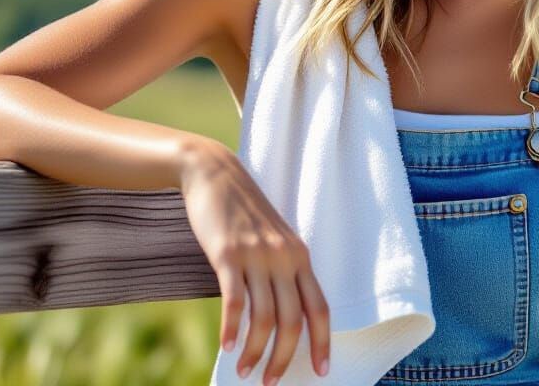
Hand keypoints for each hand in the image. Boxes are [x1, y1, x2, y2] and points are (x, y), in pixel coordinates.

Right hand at [178, 138, 330, 383]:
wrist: (216, 174)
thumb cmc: (244, 212)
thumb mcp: (274, 238)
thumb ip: (282, 270)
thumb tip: (284, 316)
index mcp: (299, 255)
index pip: (320, 307)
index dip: (322, 342)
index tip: (321, 371)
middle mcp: (284, 257)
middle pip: (293, 320)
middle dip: (283, 358)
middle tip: (270, 383)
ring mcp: (257, 255)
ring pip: (264, 318)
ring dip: (255, 352)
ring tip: (244, 372)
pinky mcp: (228, 254)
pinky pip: (235, 301)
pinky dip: (231, 329)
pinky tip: (226, 347)